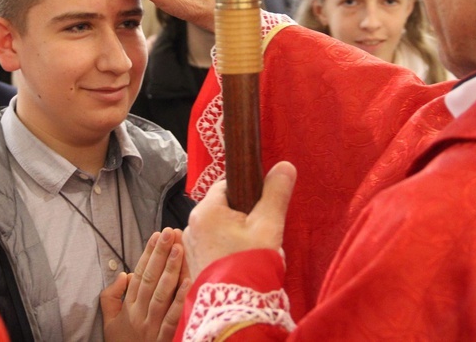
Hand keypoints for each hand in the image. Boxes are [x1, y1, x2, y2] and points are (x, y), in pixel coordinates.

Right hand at [101, 228, 190, 341]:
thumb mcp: (110, 322)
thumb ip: (111, 297)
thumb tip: (124, 273)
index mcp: (129, 307)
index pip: (140, 274)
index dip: (148, 254)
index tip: (157, 234)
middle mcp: (140, 314)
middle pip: (151, 279)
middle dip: (161, 254)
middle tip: (170, 232)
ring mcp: (152, 326)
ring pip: (162, 293)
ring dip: (171, 270)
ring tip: (179, 248)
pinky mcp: (165, 338)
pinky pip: (173, 316)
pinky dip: (180, 299)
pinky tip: (189, 281)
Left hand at [183, 161, 296, 279]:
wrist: (234, 308)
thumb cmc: (249, 263)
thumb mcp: (268, 225)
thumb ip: (276, 194)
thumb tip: (284, 166)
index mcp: (206, 210)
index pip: (227, 186)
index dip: (247, 193)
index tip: (261, 206)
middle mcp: (192, 225)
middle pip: (223, 209)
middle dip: (243, 218)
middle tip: (260, 234)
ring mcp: (191, 246)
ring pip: (218, 229)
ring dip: (235, 235)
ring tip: (252, 251)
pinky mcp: (195, 263)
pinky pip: (213, 247)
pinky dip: (226, 250)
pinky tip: (241, 262)